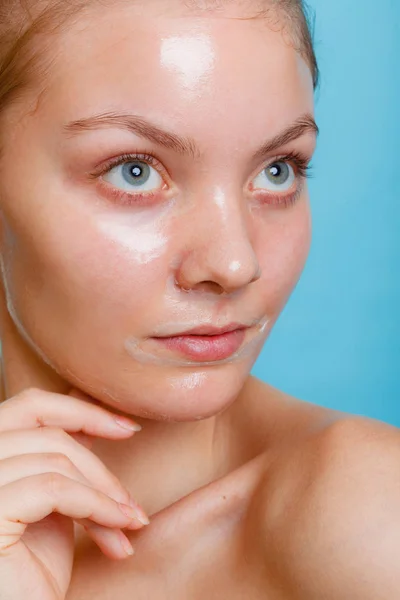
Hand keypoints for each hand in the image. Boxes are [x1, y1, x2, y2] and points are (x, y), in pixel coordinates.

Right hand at [0, 387, 147, 599]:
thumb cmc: (31, 572)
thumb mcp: (52, 503)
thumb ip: (60, 460)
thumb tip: (89, 419)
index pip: (29, 405)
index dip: (80, 410)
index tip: (126, 427)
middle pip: (45, 428)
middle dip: (98, 459)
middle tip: (132, 492)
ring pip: (57, 459)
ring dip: (104, 493)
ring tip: (129, 524)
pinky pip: (56, 489)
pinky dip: (98, 507)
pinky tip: (118, 532)